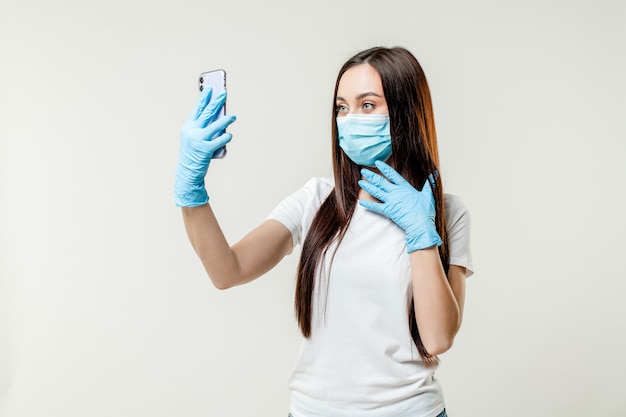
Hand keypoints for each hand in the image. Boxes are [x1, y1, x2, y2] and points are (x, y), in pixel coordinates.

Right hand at [174, 87, 235, 206]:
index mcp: (188, 127)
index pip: (197, 109)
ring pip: (215, 125)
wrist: (188, 172)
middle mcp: (192, 131)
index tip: (210, 88)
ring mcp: (198, 140)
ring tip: (233, 116)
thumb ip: (204, 127)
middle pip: (207, 113)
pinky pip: (220, 140)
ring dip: (226, 120)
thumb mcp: (194, 138)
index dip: (204, 98)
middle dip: (216, 102)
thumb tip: (219, 117)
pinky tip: (229, 135)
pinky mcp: (206, 149)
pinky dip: (226, 137)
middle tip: (224, 93)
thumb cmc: (193, 154)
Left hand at [358, 160, 441, 251]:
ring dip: (368, 186)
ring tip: (360, 182)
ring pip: (376, 192)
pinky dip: (368, 204)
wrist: (420, 225)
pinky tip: (361, 202)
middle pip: (381, 182)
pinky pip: (376, 207)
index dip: (385, 168)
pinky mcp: (388, 211)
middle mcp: (396, 192)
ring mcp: (391, 201)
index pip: (393, 175)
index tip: (377, 163)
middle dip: (372, 176)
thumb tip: (435, 174)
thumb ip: (430, 183)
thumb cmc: (425, 211)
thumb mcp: (429, 195)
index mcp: (405, 188)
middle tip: (363, 170)